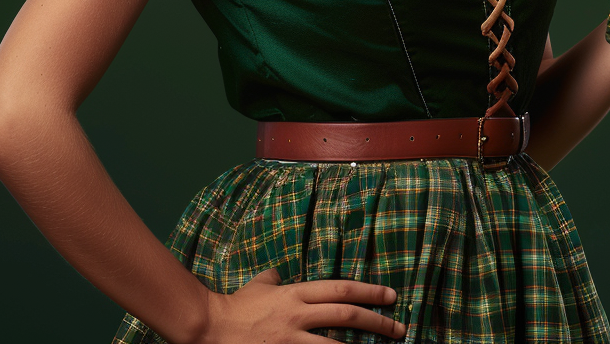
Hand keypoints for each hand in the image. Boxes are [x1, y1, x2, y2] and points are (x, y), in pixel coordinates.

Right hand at [202, 267, 406, 342]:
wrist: (209, 327)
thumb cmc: (236, 306)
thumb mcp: (260, 284)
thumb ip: (275, 278)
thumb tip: (280, 273)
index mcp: (297, 293)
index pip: (342, 289)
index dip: (369, 291)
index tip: (391, 296)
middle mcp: (299, 315)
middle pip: (347, 315)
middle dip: (377, 323)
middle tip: (400, 329)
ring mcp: (291, 340)